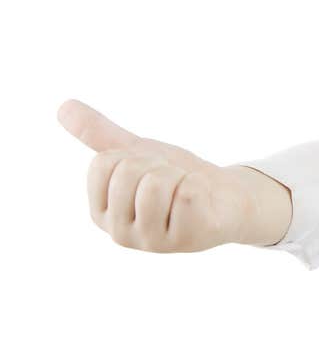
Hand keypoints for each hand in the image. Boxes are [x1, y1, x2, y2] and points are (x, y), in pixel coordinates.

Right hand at [57, 99, 256, 251]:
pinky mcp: (187, 239)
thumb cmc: (178, 177)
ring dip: (179, 176)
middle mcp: (120, 233)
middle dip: (158, 165)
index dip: (134, 156)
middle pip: (130, 170)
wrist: (226, 196)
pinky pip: (188, 193)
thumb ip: (100, 135)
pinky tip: (202, 201)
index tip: (149, 170)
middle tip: (173, 181)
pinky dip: (200, 184)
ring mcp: (153, 241)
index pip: (103, 163)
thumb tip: (63, 105)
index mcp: (101, 212)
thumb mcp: (137, 152)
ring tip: (185, 192)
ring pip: (157, 183)